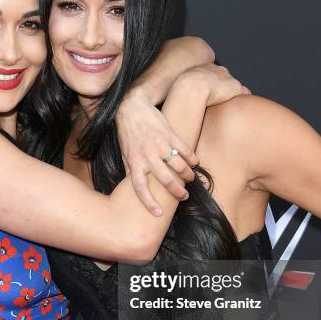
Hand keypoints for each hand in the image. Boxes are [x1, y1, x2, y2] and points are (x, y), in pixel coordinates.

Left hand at [116, 63, 248, 213]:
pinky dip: (191, 157)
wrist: (132, 107)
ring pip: (178, 164)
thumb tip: (135, 186)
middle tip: (184, 196)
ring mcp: (160, 144)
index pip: (140, 187)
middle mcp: (147, 155)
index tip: (158, 213)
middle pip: (165, 179)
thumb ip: (131, 170)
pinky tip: (195, 162)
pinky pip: (184, 148)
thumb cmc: (128, 134)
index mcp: (134, 162)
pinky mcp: (170, 133)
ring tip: (191, 179)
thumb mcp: (125, 153)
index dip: (148, 201)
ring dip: (187, 174)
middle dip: (177, 191)